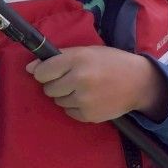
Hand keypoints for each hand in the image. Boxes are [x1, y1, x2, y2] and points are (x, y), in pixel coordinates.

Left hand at [26, 46, 167, 123]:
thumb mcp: (88, 51)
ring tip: (84, 89)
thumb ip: (59, 57)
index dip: (44, 72)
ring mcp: (83, 99)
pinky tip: (90, 99)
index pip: (42, 72)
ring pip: (58, 101)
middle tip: (73, 80)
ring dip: (66, 96)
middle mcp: (78, 79)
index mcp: (77, 59)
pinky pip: (69, 112)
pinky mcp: (88, 115)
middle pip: (48, 89)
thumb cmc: (112, 62)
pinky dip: (76, 106)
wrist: (139, 82)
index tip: (51, 72)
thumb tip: (29, 69)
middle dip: (57, 84)